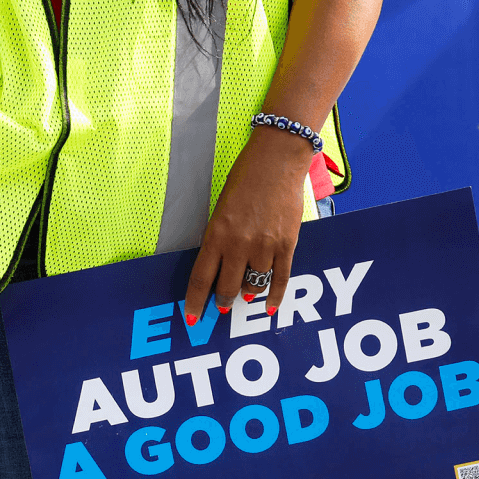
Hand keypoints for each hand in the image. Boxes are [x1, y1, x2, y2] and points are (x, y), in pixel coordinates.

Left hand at [183, 128, 312, 323]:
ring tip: (246, 294)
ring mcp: (264, 246)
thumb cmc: (244, 181)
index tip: (192, 316)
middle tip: (222, 305)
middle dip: (223, 301)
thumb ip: (219, 241)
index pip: (201, 279)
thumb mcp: (220, 211)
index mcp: (216, 235)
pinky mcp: (287, 244)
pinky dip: (274, 296)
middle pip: (227, 288)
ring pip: (254, 286)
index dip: (196, 302)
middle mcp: (239, 245)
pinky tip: (269, 307)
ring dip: (248, 293)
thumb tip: (221, 270)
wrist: (277, 161)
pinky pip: (280, 279)